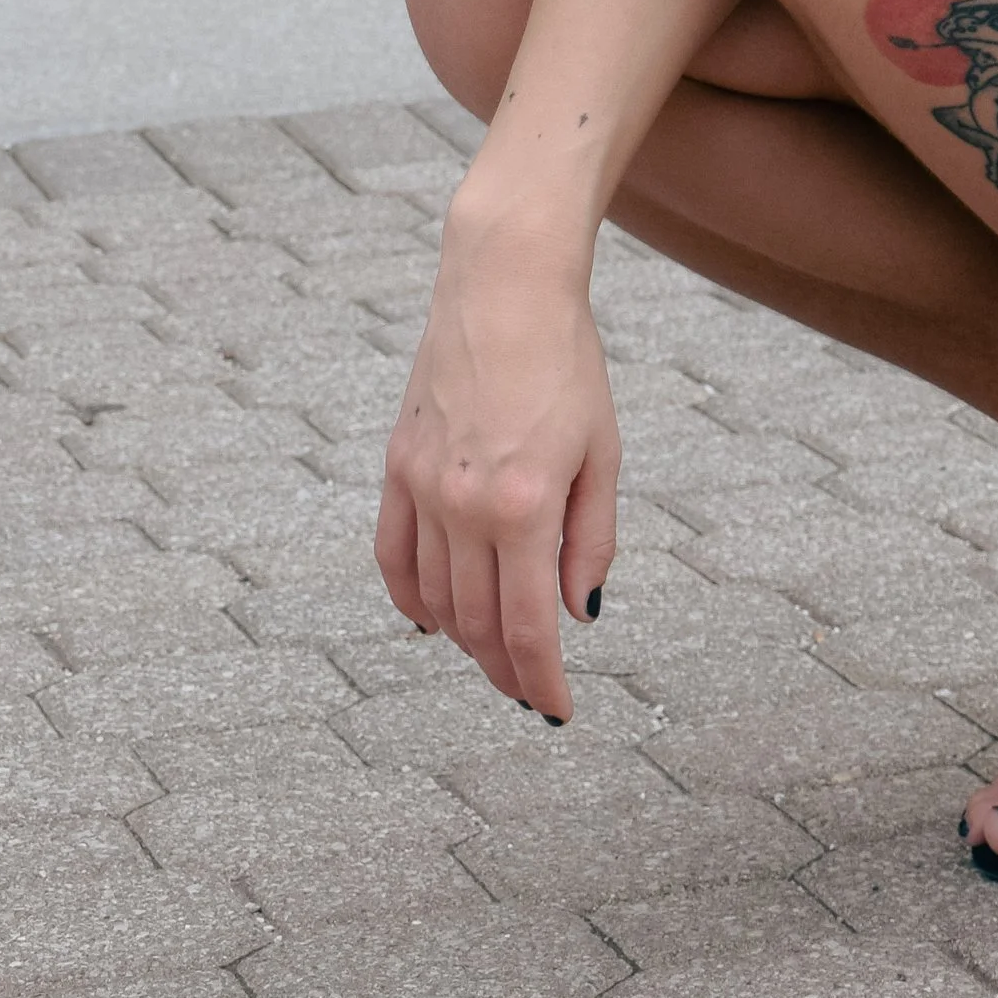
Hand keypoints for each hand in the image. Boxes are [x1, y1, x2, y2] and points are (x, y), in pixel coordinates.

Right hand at [374, 218, 618, 719]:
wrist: (504, 288)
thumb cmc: (568, 362)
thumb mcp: (604, 452)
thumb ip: (591, 540)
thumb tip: (576, 613)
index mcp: (523, 506)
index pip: (525, 628)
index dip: (540, 681)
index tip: (556, 709)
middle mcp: (463, 506)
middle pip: (476, 624)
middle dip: (506, 669)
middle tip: (530, 691)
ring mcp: (421, 487)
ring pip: (434, 599)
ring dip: (463, 640)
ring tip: (494, 656)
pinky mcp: (396, 467)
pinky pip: (393, 557)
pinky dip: (411, 599)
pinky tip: (434, 620)